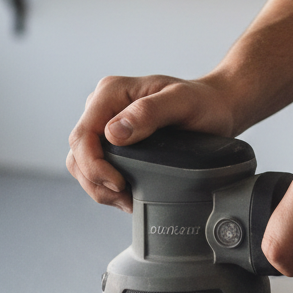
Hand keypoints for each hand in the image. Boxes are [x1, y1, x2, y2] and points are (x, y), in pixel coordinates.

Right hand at [66, 73, 233, 210]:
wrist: (215, 108)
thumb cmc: (202, 102)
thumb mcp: (181, 103)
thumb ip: (148, 113)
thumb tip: (113, 133)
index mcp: (110, 93)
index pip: (82, 136)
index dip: (93, 166)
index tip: (119, 183)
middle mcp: (102, 107)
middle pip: (77, 154)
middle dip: (96, 182)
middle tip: (125, 197)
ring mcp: (105, 125)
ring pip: (81, 165)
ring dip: (99, 188)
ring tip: (127, 199)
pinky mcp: (112, 142)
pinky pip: (96, 168)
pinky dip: (106, 186)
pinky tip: (127, 194)